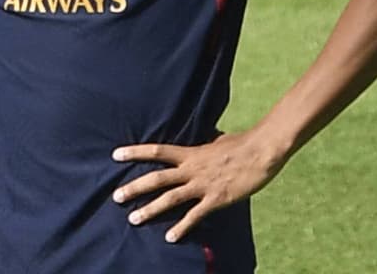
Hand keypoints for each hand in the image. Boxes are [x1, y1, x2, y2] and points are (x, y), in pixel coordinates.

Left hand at [111, 131, 287, 242]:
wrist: (261, 151)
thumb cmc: (241, 143)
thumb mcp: (215, 141)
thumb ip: (203, 145)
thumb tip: (202, 140)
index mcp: (190, 153)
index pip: (156, 151)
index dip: (135, 152)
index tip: (115, 155)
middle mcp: (191, 169)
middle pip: (156, 179)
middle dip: (134, 188)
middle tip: (116, 197)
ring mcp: (202, 185)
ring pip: (170, 199)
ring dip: (150, 210)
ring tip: (133, 219)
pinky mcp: (216, 199)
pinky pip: (195, 216)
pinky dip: (181, 227)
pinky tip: (169, 237)